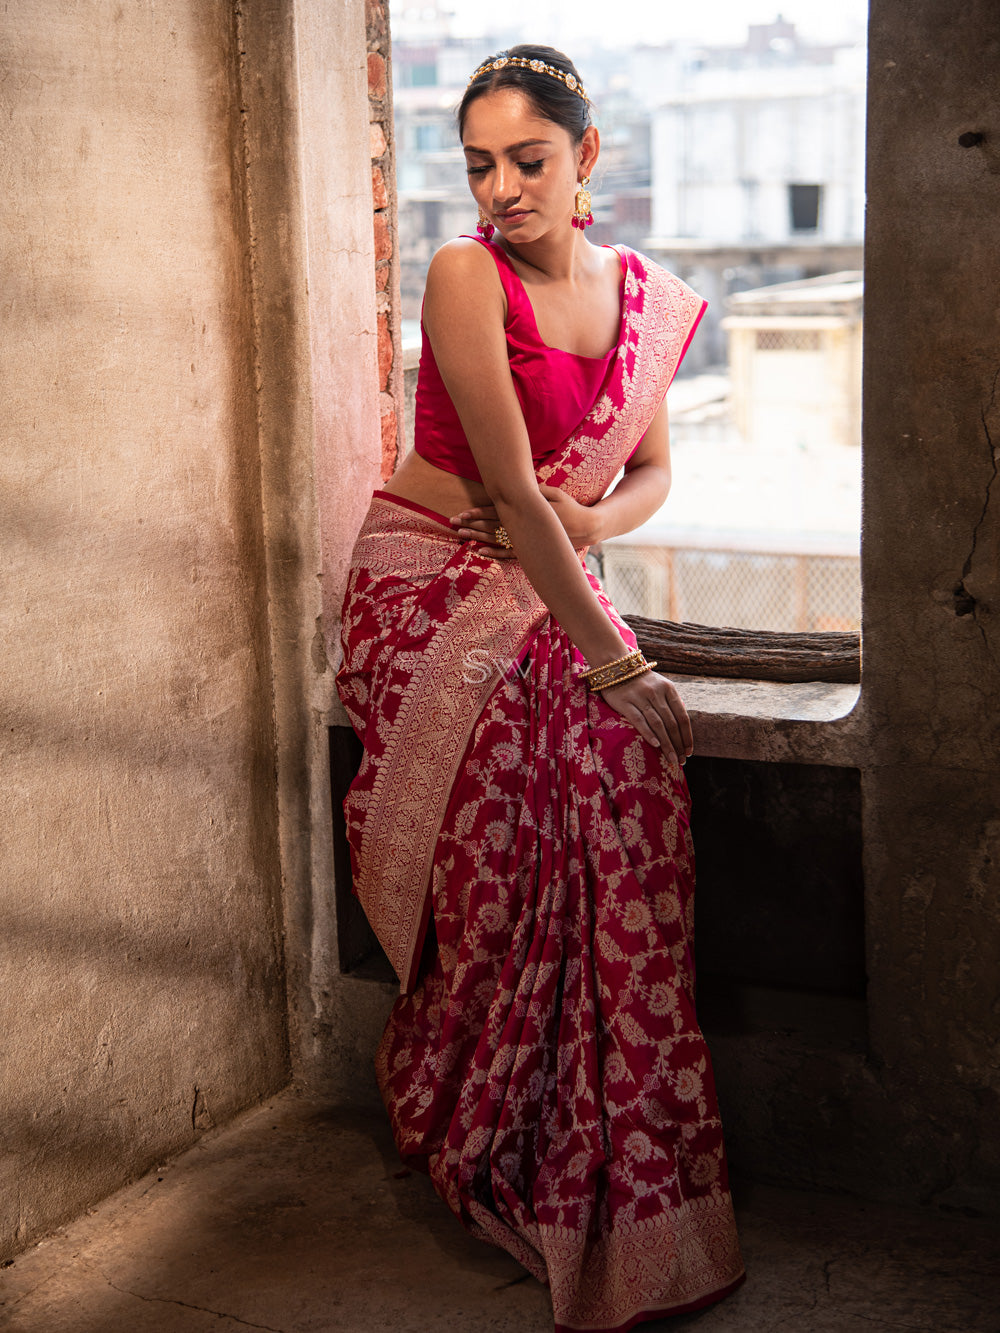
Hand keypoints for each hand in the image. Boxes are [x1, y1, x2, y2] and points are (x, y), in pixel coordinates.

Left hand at [450, 485, 595, 555]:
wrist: (587, 527)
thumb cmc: (570, 507)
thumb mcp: (553, 493)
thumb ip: (534, 491)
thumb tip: (517, 484)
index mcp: (527, 512)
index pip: (498, 512)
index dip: (479, 512)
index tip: (463, 513)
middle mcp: (525, 528)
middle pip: (492, 526)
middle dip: (471, 525)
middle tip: (452, 524)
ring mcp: (528, 542)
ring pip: (497, 541)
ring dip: (477, 538)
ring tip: (461, 536)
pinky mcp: (532, 551)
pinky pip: (509, 555)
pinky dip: (494, 554)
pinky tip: (480, 552)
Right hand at [599, 670, 693, 762]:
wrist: (616, 667)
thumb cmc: (641, 682)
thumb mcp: (660, 686)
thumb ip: (670, 703)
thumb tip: (682, 730)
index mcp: (669, 689)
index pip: (682, 717)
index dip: (687, 736)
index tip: (689, 751)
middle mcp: (656, 693)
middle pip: (671, 723)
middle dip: (678, 744)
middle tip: (681, 760)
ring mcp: (640, 697)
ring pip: (658, 724)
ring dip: (666, 744)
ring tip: (671, 759)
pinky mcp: (625, 702)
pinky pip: (639, 720)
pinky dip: (649, 733)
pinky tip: (656, 746)